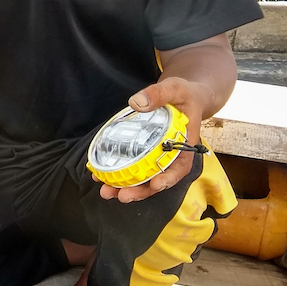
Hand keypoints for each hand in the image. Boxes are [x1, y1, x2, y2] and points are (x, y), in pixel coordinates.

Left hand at [98, 77, 209, 203]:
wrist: (182, 96)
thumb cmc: (183, 94)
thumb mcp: (175, 89)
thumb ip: (158, 94)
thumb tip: (136, 102)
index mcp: (185, 145)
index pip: (180, 167)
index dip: (169, 178)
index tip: (157, 185)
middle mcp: (171, 156)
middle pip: (158, 179)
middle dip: (141, 190)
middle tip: (122, 196)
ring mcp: (157, 156)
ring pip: (144, 178)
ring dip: (126, 187)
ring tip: (107, 192)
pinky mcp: (144, 153)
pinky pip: (133, 166)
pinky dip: (118, 174)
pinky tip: (101, 177)